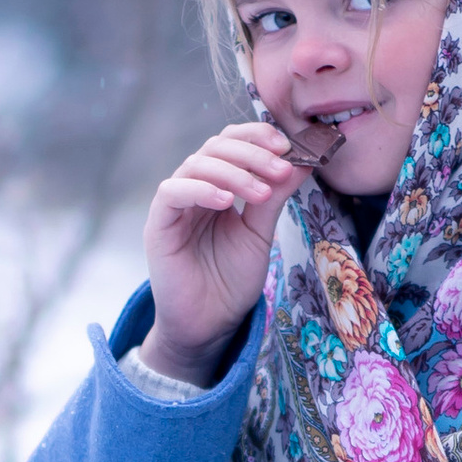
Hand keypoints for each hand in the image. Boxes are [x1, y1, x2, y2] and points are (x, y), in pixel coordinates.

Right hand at [142, 120, 304, 382]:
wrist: (210, 324)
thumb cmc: (232, 280)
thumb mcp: (260, 232)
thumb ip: (275, 197)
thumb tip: (302, 161)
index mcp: (218, 185)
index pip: (231, 143)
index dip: (256, 137)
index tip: (287, 146)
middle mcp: (194, 188)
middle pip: (215, 148)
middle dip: (252, 154)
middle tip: (281, 168)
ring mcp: (175, 204)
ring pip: (196, 165)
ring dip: (233, 172)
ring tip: (262, 192)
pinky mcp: (158, 224)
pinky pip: (172, 192)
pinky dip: (200, 190)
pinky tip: (227, 201)